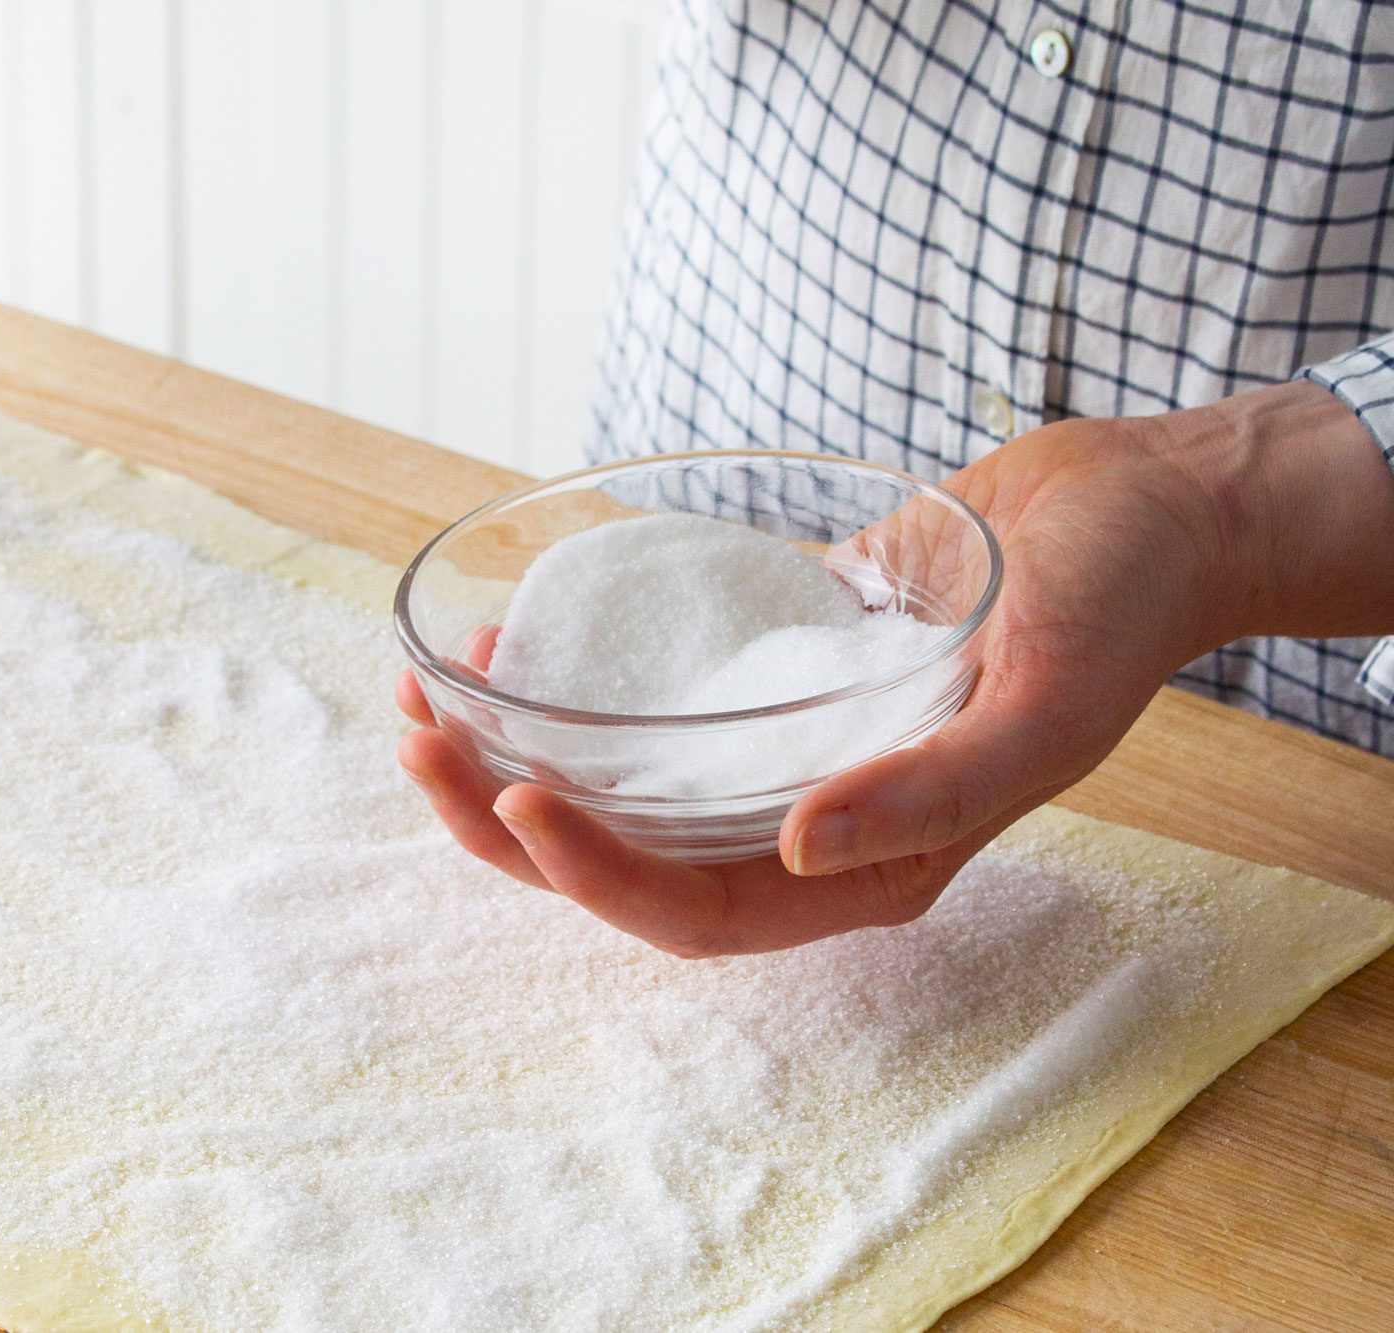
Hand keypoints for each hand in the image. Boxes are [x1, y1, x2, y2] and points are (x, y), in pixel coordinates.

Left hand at [396, 378, 1393, 955]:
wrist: (1138, 510)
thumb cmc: (1113, 606)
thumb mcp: (1046, 702)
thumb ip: (934, 791)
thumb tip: (801, 845)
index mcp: (871, 866)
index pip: (701, 910)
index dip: (596, 875)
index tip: (513, 796)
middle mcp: (811, 825)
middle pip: (631, 859)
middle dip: (509, 819)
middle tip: (419, 740)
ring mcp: (780, 754)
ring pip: (622, 788)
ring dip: (515, 755)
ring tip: (430, 695)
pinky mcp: (765, 681)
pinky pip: (649, 708)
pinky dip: (573, 687)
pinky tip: (513, 638)